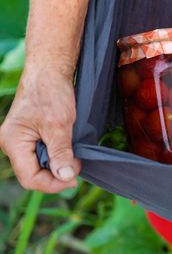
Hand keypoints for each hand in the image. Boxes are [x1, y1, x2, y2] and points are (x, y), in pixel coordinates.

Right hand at [0, 68, 80, 191]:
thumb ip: (61, 153)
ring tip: (74, 158)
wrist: (49, 70)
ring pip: (38, 165)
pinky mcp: (30, 135)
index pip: (29, 177)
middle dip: (55, 175)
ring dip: (57, 165)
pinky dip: (55, 156)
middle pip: (32, 174)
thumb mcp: (60, 125)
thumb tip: (65, 177)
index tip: (74, 179)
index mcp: (13, 142)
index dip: (53, 183)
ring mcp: (20, 139)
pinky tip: (68, 151)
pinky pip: (41, 154)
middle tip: (77, 167)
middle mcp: (12, 143)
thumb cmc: (51, 93)